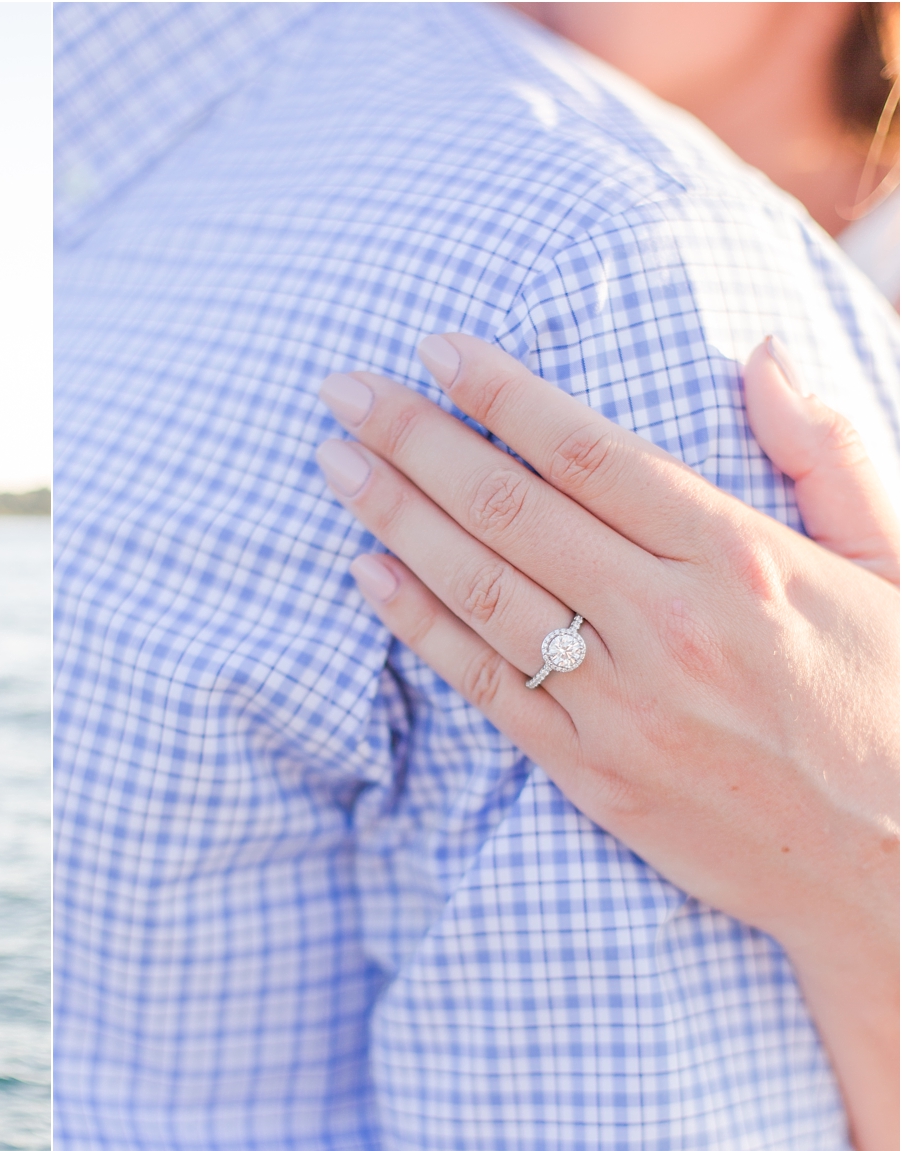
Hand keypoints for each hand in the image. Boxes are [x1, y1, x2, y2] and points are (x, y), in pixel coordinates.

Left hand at [313, 333, 898, 958]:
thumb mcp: (901, 563)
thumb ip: (829, 455)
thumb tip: (761, 349)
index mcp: (742, 559)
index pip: (590, 454)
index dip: (501, 393)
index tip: (435, 347)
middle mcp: (669, 627)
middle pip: (510, 511)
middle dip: (415, 440)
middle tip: (345, 389)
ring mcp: (622, 706)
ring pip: (480, 591)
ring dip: (395, 518)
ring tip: (334, 463)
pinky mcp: (593, 774)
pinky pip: (484, 686)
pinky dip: (417, 626)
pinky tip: (365, 574)